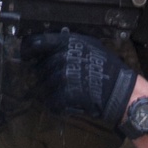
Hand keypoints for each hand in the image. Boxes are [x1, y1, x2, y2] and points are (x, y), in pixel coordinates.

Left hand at [19, 31, 137, 128]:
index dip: (27, 50)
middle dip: (46, 76)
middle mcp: (63, 56)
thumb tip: (45, 47)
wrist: (120, 90)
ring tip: (67, 93)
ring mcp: (63, 75)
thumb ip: (67, 44)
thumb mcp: (89, 45)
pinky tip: (67, 104)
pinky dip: (57, 105)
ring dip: (52, 91)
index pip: (36, 43)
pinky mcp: (65, 93)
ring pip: (44, 85)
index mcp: (67, 41)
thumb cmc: (107, 67)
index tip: (26, 56)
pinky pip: (51, 101)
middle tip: (59, 81)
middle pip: (39, 68)